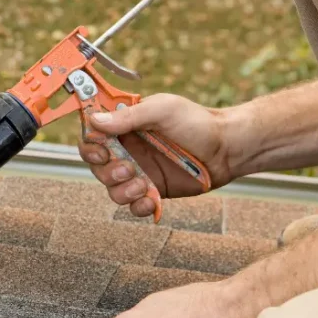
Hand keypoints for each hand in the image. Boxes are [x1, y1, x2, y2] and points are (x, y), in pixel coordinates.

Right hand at [78, 94, 233, 218]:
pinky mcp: (152, 191)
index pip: (91, 138)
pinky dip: (138, 207)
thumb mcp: (162, 110)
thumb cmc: (197, 122)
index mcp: (124, 128)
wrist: (227, 148)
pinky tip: (152, 200)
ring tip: (144, 185)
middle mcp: (127, 151)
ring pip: (112, 190)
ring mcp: (139, 173)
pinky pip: (133, 207)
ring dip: (123, 192)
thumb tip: (94, 121)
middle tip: (129, 169)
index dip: (90, 147)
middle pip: (97, 168)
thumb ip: (128, 117)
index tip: (103, 151)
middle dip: (108, 173)